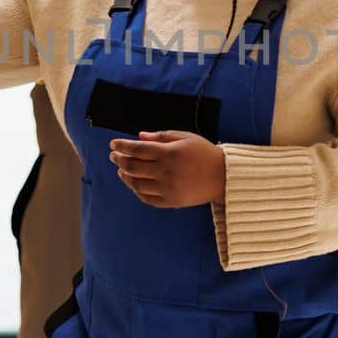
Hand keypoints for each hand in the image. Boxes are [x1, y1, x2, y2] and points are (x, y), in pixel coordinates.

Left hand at [109, 131, 226, 208]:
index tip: (113, 144)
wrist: (224, 177)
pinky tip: (134, 183)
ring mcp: (168, 189)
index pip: (137, 149)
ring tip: (122, 169)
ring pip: (136, 184)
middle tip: (114, 155)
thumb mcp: (185, 137)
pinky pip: (147, 198)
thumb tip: (139, 136)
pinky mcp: (171, 201)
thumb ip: (161, 136)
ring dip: (125, 176)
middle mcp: (166, 172)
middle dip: (120, 159)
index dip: (122, 146)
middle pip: (133, 166)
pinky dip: (137, 190)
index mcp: (169, 153)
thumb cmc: (204, 153)